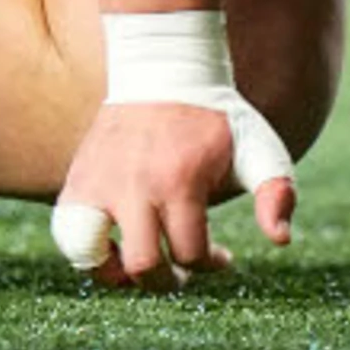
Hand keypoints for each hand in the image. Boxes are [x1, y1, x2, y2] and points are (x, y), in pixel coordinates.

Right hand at [50, 97, 296, 290]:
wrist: (162, 69)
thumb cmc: (217, 119)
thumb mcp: (258, 148)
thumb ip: (275, 192)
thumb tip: (280, 240)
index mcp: (180, 181)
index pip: (190, 253)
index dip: (209, 265)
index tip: (221, 258)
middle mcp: (134, 185)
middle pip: (142, 265)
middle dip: (167, 280)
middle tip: (181, 270)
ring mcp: (99, 182)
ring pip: (90, 254)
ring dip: (116, 274)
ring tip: (135, 266)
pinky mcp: (78, 178)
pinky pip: (68, 233)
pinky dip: (87, 251)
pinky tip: (114, 244)